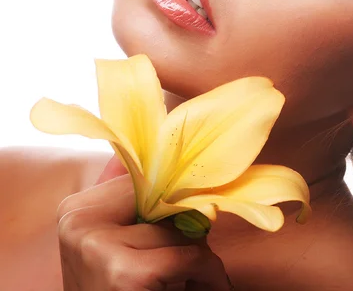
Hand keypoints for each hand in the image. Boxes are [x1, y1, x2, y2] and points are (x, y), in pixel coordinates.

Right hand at [57, 155, 233, 289]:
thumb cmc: (115, 285)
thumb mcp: (115, 240)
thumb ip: (133, 196)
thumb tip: (160, 142)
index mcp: (76, 209)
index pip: (143, 176)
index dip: (175, 194)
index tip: (193, 206)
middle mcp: (79, 223)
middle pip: (163, 199)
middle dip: (185, 223)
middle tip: (195, 242)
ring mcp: (99, 248)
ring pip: (180, 227)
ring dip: (198, 250)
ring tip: (197, 271)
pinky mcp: (127, 275)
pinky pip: (189, 256)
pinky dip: (209, 272)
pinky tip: (210, 282)